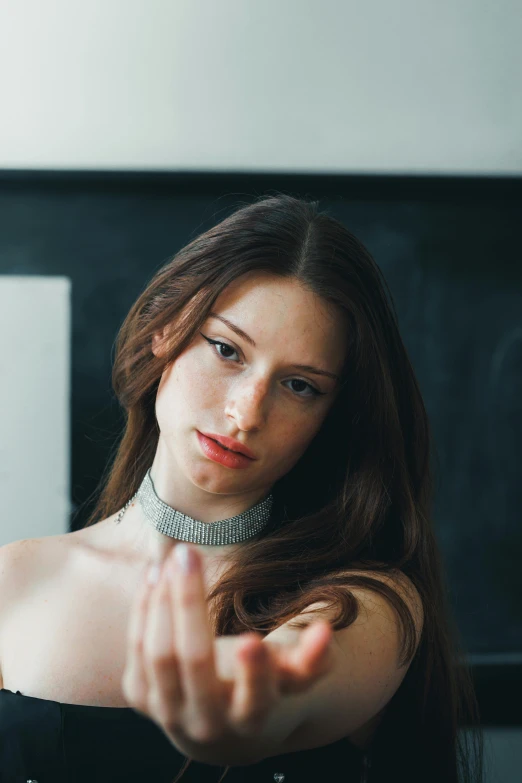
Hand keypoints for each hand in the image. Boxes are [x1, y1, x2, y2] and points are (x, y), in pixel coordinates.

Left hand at [121, 543, 332, 761]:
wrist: (216, 727)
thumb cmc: (260, 689)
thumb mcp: (289, 678)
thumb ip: (312, 658)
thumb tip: (324, 631)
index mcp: (249, 720)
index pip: (253, 701)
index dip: (253, 675)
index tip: (251, 641)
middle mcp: (205, 722)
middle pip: (191, 662)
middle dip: (188, 604)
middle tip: (188, 553)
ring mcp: (167, 711)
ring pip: (158, 652)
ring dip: (162, 598)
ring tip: (175, 555)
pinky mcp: (140, 697)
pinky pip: (136, 646)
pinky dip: (145, 605)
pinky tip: (156, 573)